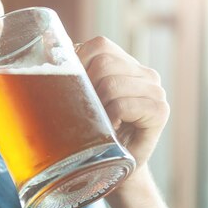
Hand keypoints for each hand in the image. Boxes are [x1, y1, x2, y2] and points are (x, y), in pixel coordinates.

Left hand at [76, 36, 169, 171]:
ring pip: (111, 83)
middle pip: (103, 62)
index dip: (81, 63)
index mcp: (126, 64)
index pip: (99, 45)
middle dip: (87, 88)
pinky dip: (110, 118)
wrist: (112, 169)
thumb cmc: (92, 131)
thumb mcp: (81, 95)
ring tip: (101, 122)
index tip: (78, 90)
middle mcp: (145, 73)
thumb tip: (47, 38)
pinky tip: (112, 129)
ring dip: (98, 107)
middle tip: (89, 111)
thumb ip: (73, 69)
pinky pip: (122, 104)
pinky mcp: (160, 111)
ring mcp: (155, 90)